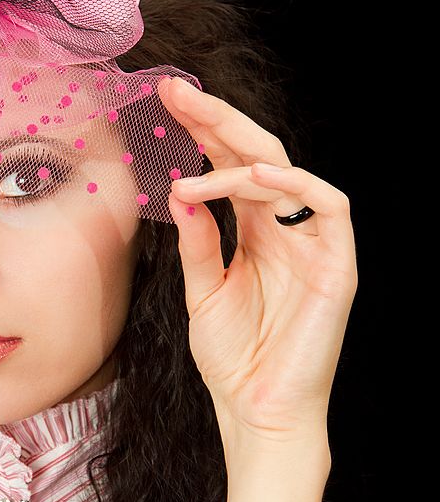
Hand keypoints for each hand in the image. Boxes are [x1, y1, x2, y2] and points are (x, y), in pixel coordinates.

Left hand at [158, 77, 356, 455]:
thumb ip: (198, 243)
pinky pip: (328, 207)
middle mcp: (284, 229)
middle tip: (175, 91)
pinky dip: (293, 184)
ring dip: (239, 156)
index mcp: (254, 232)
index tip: (162, 103)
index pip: (229, 167)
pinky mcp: (338, 264)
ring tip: (195, 156)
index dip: (201, 132)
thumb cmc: (234, 356)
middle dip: (217, 120)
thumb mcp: (203, 291)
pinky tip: (253, 175)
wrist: (257, 410)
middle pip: (256, 156)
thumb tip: (179, 192)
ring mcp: (313, 243)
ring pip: (286, 173)